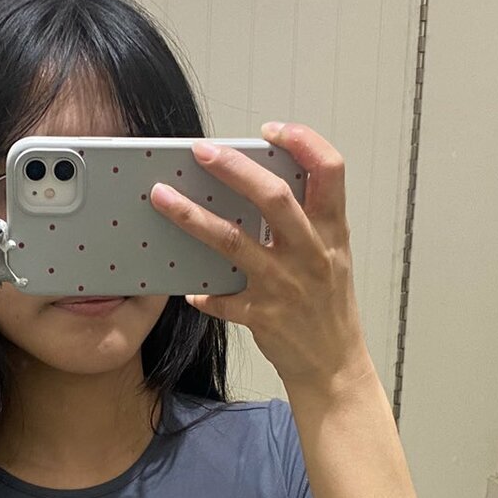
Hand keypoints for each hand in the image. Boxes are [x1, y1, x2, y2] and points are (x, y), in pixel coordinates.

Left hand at [148, 122, 371, 396]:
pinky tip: (189, 290)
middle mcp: (311, 253)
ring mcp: (286, 285)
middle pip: (274, 198)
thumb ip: (307, 222)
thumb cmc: (329, 306)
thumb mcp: (333, 257)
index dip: (304, 142)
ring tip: (162, 197)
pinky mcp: (263, 316)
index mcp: (333, 232)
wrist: (335, 367)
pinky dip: (203, 293)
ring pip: (234, 241)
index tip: (272, 130)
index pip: (330, 171)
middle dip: (235, 168)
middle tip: (200, 150)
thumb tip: (257, 186)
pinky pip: (222, 299)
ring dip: (193, 217)